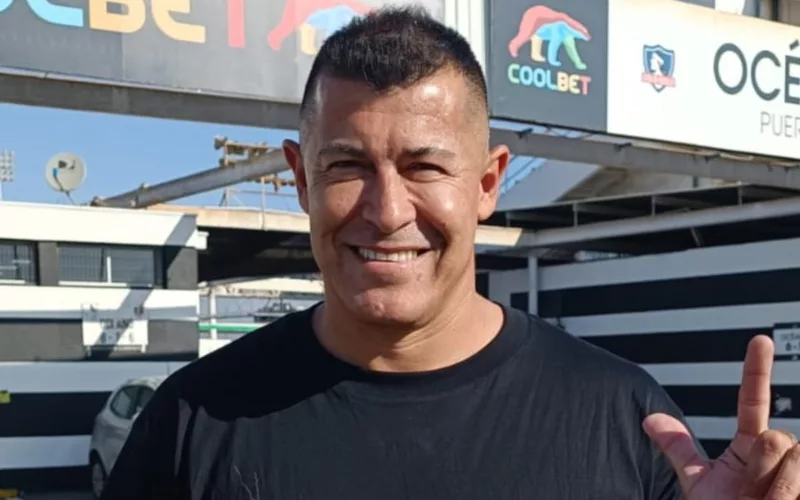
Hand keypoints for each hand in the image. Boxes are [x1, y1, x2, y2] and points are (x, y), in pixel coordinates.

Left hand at [643, 335, 799, 498]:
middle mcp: (780, 454)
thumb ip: (679, 448)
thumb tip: (649, 420)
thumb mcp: (698, 482)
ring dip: (772, 482)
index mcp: (750, 445)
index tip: (759, 339)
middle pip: (775, 435)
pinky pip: (796, 477)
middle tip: (751, 490)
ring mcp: (797, 471)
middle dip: (760, 462)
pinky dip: (782, 494)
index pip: (752, 399)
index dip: (756, 369)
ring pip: (790, 450)